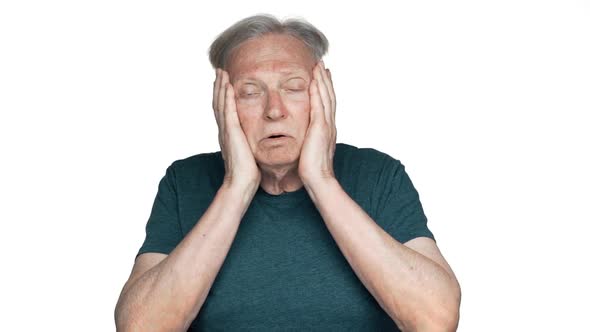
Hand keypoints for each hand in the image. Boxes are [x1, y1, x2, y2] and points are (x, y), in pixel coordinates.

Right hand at [213, 69, 260, 190]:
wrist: (241, 184)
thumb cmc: (247, 173)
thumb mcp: (248, 152)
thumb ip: (247, 143)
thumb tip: (253, 139)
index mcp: (229, 134)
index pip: (224, 110)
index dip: (223, 95)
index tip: (225, 81)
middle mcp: (225, 131)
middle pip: (219, 103)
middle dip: (219, 86)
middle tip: (220, 70)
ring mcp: (226, 131)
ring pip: (221, 104)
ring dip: (221, 87)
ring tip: (222, 72)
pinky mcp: (232, 134)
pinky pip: (228, 112)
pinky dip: (227, 98)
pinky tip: (229, 86)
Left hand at [298, 60, 336, 184]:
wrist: (318, 180)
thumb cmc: (312, 170)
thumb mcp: (310, 151)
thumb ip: (309, 141)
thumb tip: (304, 138)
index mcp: (326, 130)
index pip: (326, 105)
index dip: (325, 90)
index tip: (322, 77)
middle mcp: (329, 125)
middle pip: (329, 97)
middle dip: (325, 80)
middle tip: (322, 65)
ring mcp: (326, 126)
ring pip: (326, 97)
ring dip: (322, 80)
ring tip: (319, 66)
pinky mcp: (320, 128)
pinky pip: (319, 105)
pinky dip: (318, 91)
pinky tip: (314, 80)